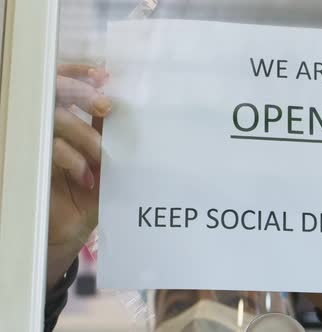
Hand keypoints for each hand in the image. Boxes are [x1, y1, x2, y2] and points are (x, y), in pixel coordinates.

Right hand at [46, 64, 110, 289]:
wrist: (71, 230)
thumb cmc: (91, 194)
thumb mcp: (105, 164)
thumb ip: (111, 139)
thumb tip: (131, 113)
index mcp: (66, 122)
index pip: (64, 84)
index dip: (78, 72)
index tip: (103, 75)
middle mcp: (48, 128)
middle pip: (56, 94)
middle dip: (82, 95)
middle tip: (105, 107)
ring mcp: (36, 144)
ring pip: (55, 121)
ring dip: (83, 135)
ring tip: (102, 156)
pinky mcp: (29, 163)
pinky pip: (51, 148)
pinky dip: (72, 159)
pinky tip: (87, 178)